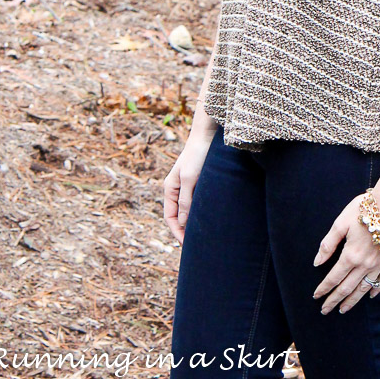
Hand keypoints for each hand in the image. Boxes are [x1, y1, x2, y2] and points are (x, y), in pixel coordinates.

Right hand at [164, 129, 216, 244]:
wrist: (208, 134)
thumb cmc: (197, 154)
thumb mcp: (189, 178)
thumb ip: (186, 200)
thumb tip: (183, 223)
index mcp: (170, 189)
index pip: (170, 217)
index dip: (177, 232)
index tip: (186, 245)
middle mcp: (177, 188)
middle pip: (178, 216)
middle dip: (184, 230)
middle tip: (196, 246)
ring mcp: (188, 185)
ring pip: (188, 210)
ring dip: (193, 222)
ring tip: (203, 235)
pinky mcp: (199, 182)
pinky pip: (196, 202)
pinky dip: (200, 212)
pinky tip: (209, 217)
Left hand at [312, 189, 379, 314]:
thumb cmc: (364, 209)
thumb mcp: (340, 222)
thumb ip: (328, 244)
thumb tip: (317, 262)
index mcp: (350, 255)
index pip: (333, 277)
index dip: (324, 288)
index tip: (316, 296)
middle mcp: (365, 264)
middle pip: (347, 287)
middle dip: (334, 299)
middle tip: (325, 310)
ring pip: (363, 288)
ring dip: (352, 300)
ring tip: (343, 309)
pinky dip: (376, 289)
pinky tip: (370, 296)